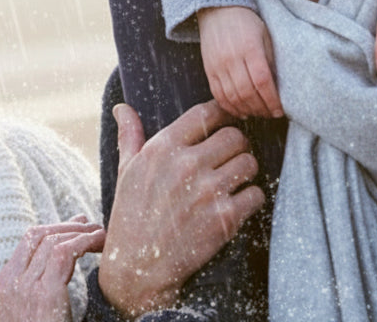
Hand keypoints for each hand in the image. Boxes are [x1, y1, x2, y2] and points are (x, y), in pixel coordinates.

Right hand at [0, 216, 105, 321]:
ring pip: (53, 240)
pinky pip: (65, 252)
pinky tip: (99, 243)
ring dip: (81, 232)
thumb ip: (40, 288)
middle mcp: (9, 285)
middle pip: (38, 235)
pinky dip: (85, 241)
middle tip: (90, 224)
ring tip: (101, 234)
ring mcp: (24, 289)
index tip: (75, 225)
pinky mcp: (45, 295)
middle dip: (67, 225)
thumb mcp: (32, 312)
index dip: (53, 228)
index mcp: (1, 289)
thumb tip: (62, 256)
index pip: (26, 242)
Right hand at [98, 100, 263, 316]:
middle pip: (235, 136)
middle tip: (232, 155)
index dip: (222, 113)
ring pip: (249, 163)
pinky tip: (238, 203)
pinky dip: (251, 198)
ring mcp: (207, 192)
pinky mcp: (224, 219)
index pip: (207, 113)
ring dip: (246, 170)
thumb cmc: (131, 214)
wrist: (136, 269)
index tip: (225, 121)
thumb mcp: (126, 169)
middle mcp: (187, 164)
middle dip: (237, 144)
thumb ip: (129, 134)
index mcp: (163, 147)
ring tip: (236, 179)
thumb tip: (120, 107)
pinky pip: (256, 195)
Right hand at [198, 6, 282, 118]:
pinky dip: (230, 107)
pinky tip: (241, 112)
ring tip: (258, 113)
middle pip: (247, 93)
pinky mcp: (208, 69)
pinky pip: (218, 94)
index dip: (272, 100)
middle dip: (262, 109)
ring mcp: (218, 65)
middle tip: (271, 114)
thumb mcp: (265, 35)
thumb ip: (270, 59)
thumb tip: (278, 87)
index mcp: (250, 48)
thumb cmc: (246, 21)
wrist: (218, 9)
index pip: (262, 81)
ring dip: (247, 110)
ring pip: (232, 97)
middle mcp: (232, 58)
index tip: (280, 110)